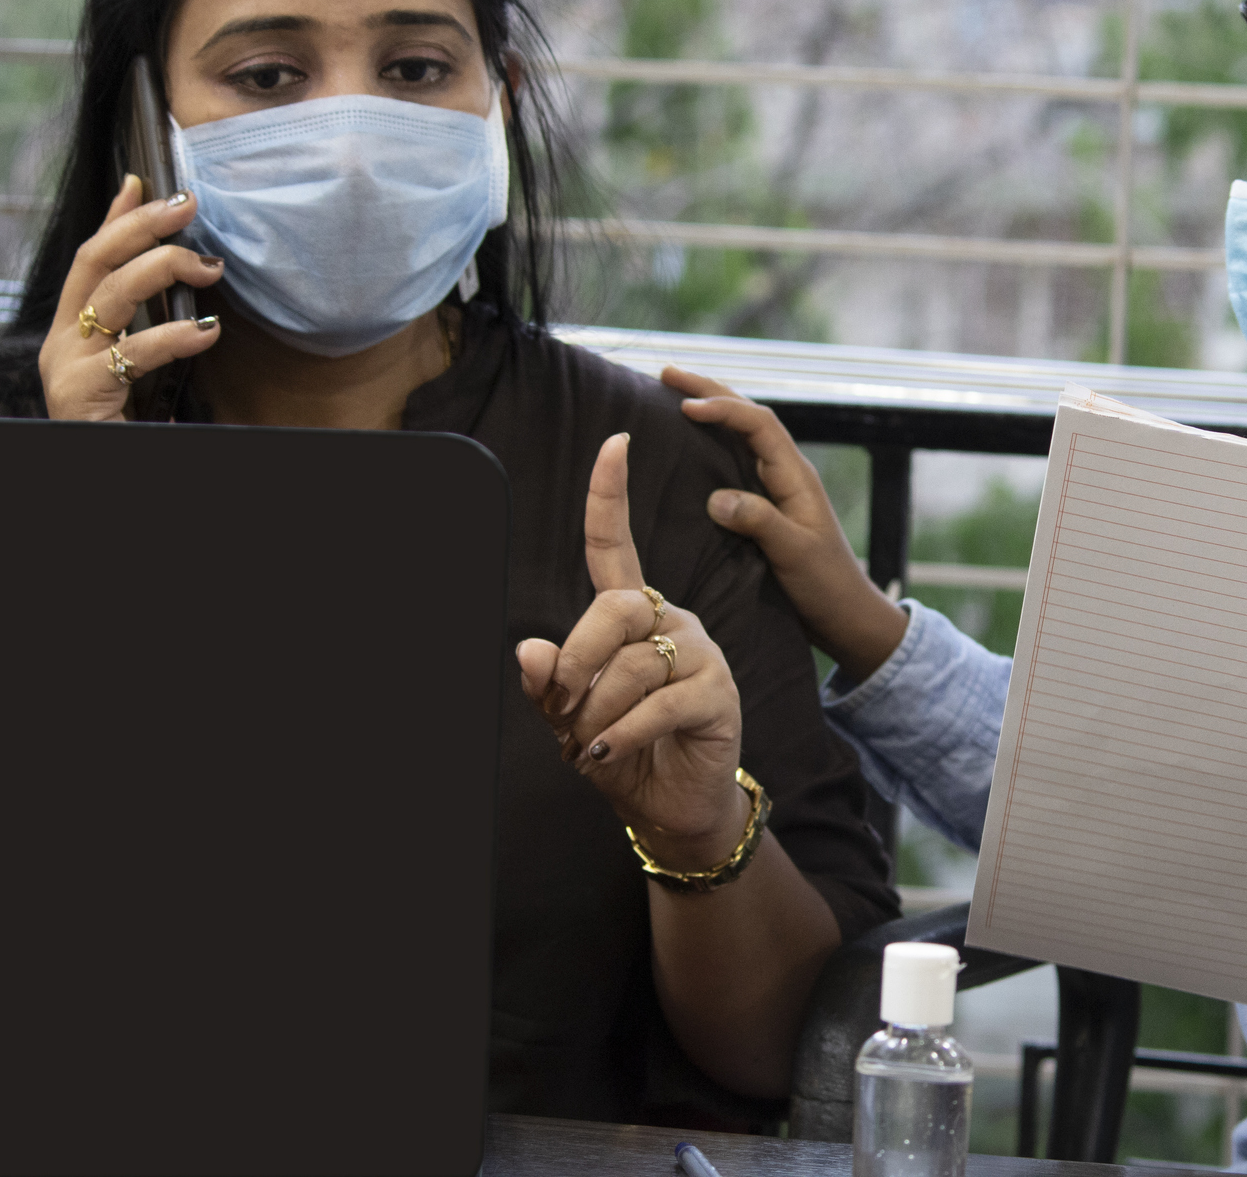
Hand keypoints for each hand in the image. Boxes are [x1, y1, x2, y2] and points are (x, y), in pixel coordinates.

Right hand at [41, 175, 224, 420]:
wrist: (108, 465)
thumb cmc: (131, 422)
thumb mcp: (145, 360)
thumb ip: (153, 318)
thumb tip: (180, 266)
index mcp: (72, 331)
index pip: (92, 257)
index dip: (119, 217)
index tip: (150, 182)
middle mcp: (60, 342)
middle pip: (95, 262)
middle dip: (141, 226)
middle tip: (188, 206)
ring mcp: (64, 368)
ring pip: (110, 295)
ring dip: (162, 268)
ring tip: (208, 266)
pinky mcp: (79, 394)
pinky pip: (129, 353)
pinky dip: (173, 336)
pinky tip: (207, 330)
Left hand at [515, 433, 748, 868]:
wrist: (672, 803)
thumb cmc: (621, 749)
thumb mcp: (571, 718)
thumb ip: (550, 684)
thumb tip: (528, 649)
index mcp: (633, 614)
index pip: (616, 545)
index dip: (611, 495)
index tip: (615, 442)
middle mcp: (670, 621)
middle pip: (615, 608)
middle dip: (576, 658)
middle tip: (561, 707)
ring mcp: (700, 654)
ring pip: (632, 664)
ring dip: (595, 714)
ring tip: (586, 746)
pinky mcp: (717, 693)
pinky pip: (658, 704)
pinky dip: (620, 735)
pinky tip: (606, 754)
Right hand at [664, 364, 907, 681]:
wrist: (846, 615)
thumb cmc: (826, 586)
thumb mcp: (794, 554)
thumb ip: (759, 522)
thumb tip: (715, 496)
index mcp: (796, 476)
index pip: (759, 425)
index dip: (724, 408)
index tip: (685, 405)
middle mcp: (786, 473)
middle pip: (749, 416)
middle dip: (710, 390)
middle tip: (666, 373)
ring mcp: (777, 487)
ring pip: (742, 434)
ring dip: (711, 409)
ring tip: (672, 393)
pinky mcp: (766, 506)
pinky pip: (735, 461)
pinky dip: (712, 442)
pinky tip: (689, 444)